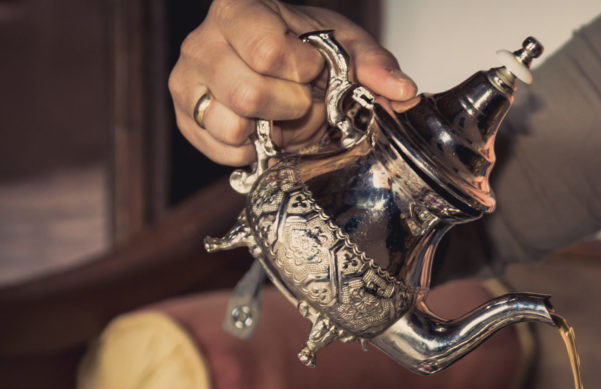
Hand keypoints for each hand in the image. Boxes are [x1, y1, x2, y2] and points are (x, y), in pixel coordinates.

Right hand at [168, 0, 416, 166]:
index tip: (314, 69)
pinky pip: (217, 148)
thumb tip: (404, 91)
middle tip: (303, 101)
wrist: (274, 61)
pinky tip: (262, 133)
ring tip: (281, 117)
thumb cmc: (307, 47)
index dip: (301, 71)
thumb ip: (375, 66)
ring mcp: (187, 79)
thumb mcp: (345, 46)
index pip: (266, 51)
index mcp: (238, 9)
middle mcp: (202, 41)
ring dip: (268, 132)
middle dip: (290, 107)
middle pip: (248, 93)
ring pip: (230, 125)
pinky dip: (248, 151)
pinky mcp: (185, 115)